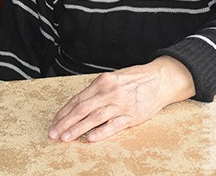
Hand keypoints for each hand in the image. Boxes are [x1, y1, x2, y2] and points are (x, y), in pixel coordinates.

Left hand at [48, 56, 194, 142]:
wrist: (162, 78)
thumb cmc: (137, 79)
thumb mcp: (114, 78)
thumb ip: (98, 90)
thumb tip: (79, 104)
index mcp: (103, 81)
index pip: (78, 98)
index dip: (64, 112)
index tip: (54, 122)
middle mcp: (110, 92)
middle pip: (82, 109)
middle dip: (65, 122)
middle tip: (53, 133)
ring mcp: (122, 104)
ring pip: (95, 117)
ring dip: (78, 129)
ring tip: (66, 138)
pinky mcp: (133, 115)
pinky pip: (114, 125)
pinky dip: (101, 132)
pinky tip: (90, 138)